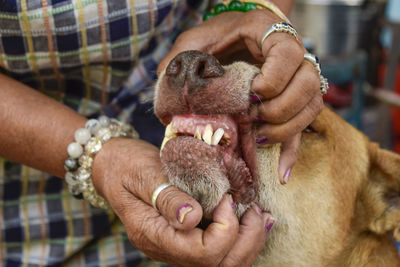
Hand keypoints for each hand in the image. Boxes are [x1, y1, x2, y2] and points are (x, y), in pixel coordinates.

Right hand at [91, 138, 272, 265]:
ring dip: (248, 242)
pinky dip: (241, 238)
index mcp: (153, 235)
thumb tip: (193, 218)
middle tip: (254, 210)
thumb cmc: (126, 165)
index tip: (225, 197)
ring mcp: (176, 246)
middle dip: (246, 241)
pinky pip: (218, 250)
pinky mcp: (185, 237)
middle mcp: (166, 249)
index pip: (203, 253)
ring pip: (222, 264)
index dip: (224, 228)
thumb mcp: (143, 174)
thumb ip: (167, 198)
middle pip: (218, 266)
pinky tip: (251, 219)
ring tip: (259, 216)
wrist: (113, 167)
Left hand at [158, 10, 322, 183]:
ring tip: (257, 139)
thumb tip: (166, 86)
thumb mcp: (196, 40)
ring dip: (286, 129)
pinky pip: (304, 126)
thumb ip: (183, 56)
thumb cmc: (217, 36)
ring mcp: (298, 77)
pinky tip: (280, 173)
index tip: (250, 93)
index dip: (273, 79)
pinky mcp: (295, 101)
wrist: (235, 36)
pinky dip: (292, 150)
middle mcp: (294, 53)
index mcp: (270, 32)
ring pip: (311, 107)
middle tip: (251, 117)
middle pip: (309, 84)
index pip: (288, 53)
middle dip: (279, 108)